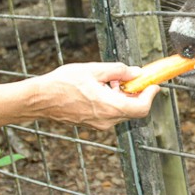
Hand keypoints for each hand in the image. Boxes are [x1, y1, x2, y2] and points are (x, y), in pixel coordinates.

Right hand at [28, 62, 158, 130]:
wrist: (40, 99)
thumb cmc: (63, 83)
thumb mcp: (93, 69)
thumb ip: (118, 71)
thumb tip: (136, 73)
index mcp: (109, 106)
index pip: (142, 108)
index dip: (151, 96)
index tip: (153, 84)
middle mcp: (106, 120)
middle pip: (133, 109)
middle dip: (134, 92)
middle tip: (126, 77)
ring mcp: (99, 124)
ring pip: (121, 111)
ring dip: (122, 96)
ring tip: (107, 81)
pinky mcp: (92, 124)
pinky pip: (110, 113)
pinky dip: (112, 101)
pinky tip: (99, 89)